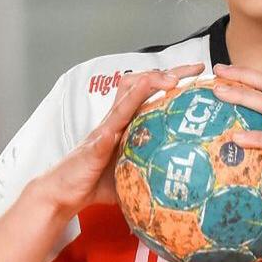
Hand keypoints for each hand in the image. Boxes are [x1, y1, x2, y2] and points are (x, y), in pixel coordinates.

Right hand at [39, 62, 204, 216]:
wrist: (64, 192)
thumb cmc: (96, 182)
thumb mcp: (132, 173)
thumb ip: (152, 170)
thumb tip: (183, 182)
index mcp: (126, 123)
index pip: (150, 92)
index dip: (173, 78)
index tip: (197, 73)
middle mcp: (116, 120)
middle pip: (140, 83)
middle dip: (168, 72)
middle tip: (193, 69)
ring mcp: (105, 130)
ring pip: (126, 98)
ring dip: (147, 85)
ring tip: (169, 81)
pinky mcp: (95, 145)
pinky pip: (109, 128)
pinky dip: (122, 117)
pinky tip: (135, 114)